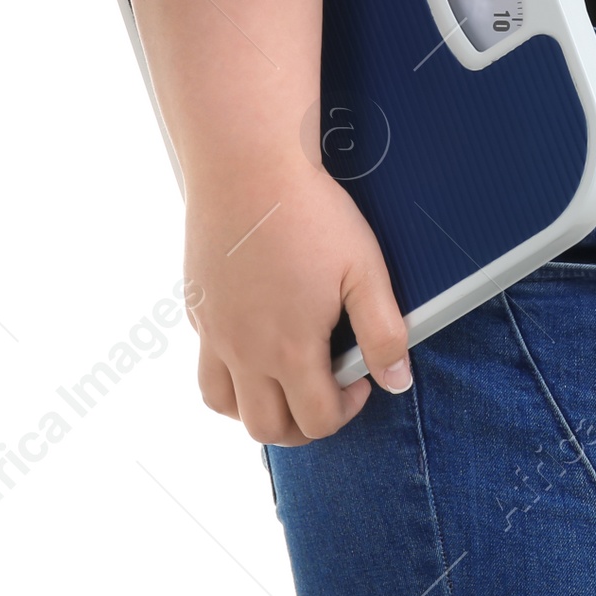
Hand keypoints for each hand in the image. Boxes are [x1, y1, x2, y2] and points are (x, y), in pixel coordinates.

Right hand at [184, 160, 410, 444]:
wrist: (248, 166)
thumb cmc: (311, 213)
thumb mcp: (365, 270)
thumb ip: (383, 333)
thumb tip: (397, 382)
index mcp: (290, 348)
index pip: (316, 421)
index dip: (346, 411)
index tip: (360, 381)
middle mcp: (245, 351)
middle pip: (267, 429)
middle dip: (303, 426)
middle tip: (326, 393)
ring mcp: (215, 332)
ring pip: (225, 406)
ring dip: (258, 409)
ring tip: (287, 381)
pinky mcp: (198, 309)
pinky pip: (206, 365)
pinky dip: (229, 374)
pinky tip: (256, 342)